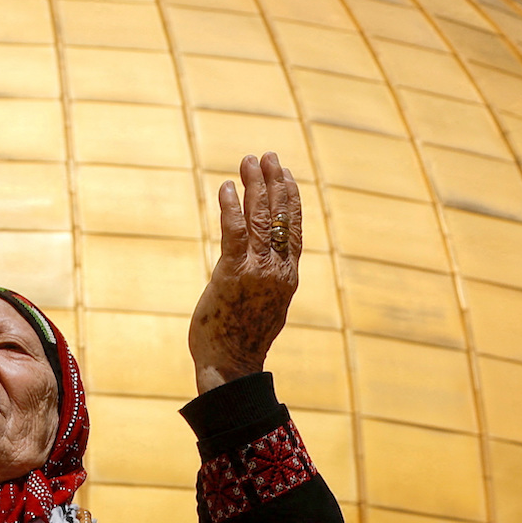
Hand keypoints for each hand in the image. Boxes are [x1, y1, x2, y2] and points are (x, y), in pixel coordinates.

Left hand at [188, 152, 302, 393]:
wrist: (231, 366)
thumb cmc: (241, 339)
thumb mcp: (265, 306)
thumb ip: (268, 281)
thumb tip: (265, 266)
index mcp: (288, 277)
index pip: (294, 228)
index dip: (291, 198)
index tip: (286, 173)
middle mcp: (278, 270)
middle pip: (280, 216)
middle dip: (274, 182)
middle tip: (267, 156)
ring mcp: (258, 271)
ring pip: (260, 219)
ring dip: (255, 186)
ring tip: (249, 160)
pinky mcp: (233, 273)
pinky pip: (235, 232)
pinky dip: (232, 207)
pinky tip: (228, 187)